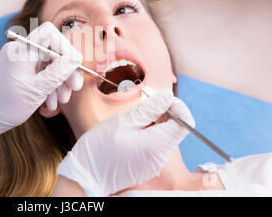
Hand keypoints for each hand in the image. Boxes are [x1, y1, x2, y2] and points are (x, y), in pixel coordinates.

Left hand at [0, 22, 83, 156]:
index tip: (74, 67)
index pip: (50, 33)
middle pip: (52, 50)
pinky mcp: (19, 71)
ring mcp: (19, 61)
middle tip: (74, 88)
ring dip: (58, 82)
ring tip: (61, 101)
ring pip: (48, 64)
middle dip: (65, 70)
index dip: (66, 47)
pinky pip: (40, 73)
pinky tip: (50, 103)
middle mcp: (20, 51)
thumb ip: (58, 72)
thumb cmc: (5, 105)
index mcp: (22, 50)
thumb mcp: (37, 90)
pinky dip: (48, 86)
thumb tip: (76, 58)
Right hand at [56, 89, 194, 195]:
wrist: (86, 177)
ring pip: (164, 136)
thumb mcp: (123, 121)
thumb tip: (167, 95)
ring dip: (153, 122)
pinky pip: (155, 145)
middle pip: (175, 128)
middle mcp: (161, 156)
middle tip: (141, 105)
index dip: (176, 105)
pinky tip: (130, 130)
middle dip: (163, 112)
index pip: (185, 121)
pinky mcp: (147, 166)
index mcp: (158, 144)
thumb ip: (149, 108)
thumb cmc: (100, 149)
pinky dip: (147, 133)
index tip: (159, 99)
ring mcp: (155, 163)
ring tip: (132, 118)